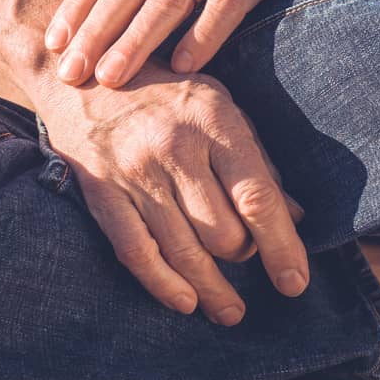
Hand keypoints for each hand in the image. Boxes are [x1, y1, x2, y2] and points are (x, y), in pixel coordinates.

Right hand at [30, 65, 307, 323]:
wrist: (84, 67)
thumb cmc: (165, 90)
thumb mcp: (220, 106)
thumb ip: (258, 160)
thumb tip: (295, 217)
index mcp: (213, 120)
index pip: (256, 197)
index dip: (281, 246)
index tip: (295, 281)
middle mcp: (173, 146)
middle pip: (221, 231)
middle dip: (243, 256)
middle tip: (248, 261)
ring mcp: (132, 171)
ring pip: (181, 249)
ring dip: (210, 289)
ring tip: (229, 312)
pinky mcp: (99, 189)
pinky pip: (135, 251)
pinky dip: (162, 284)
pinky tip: (184, 302)